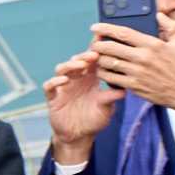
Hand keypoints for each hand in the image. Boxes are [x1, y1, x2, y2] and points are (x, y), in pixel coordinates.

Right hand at [40, 49, 113, 163]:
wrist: (79, 136)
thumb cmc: (95, 120)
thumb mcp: (106, 108)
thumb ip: (111, 97)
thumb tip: (124, 89)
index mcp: (90, 78)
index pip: (92, 60)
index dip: (95, 48)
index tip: (102, 37)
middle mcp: (76, 79)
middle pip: (77, 61)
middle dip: (84, 56)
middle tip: (94, 55)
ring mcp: (63, 87)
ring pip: (62, 69)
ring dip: (71, 66)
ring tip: (80, 66)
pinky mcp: (53, 97)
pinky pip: (50, 86)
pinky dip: (55, 81)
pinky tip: (64, 81)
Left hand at [90, 23, 174, 119]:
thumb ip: (171, 26)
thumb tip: (159, 15)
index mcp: (153, 45)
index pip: (123, 33)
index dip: (106, 28)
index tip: (95, 27)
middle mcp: (143, 58)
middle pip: (111, 47)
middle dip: (97, 44)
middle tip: (94, 44)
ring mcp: (137, 73)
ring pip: (108, 62)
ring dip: (99, 59)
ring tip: (97, 57)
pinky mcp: (134, 86)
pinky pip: (111, 78)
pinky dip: (103, 73)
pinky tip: (102, 70)